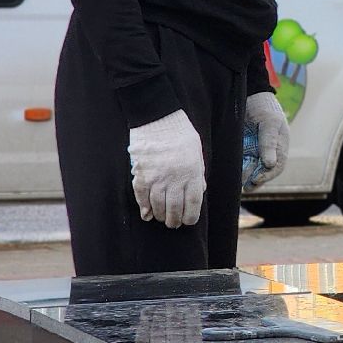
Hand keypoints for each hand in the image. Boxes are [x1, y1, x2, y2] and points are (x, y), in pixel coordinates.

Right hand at [127, 111, 205, 227]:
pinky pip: (142, 197)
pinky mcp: (142, 175)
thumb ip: (198, 174)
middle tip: (173, 223)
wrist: (158, 119)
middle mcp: (175, 180)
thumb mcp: (197, 153)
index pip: (193, 204)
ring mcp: (157, 178)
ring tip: (162, 218)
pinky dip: (144, 207)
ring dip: (160, 215)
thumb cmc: (181, 134)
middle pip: (175, 209)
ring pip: (158, 206)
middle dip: (174, 220)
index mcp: (193, 174)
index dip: (190, 217)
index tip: (188, 221)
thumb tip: (200, 191)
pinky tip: (147, 213)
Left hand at [243, 91, 289, 190]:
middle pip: (262, 171)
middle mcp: (268, 151)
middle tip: (243, 184)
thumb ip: (269, 143)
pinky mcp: (242, 147)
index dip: (267, 176)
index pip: (276, 167)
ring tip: (235, 180)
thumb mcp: (270, 123)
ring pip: (250, 168)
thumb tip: (270, 164)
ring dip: (244, 176)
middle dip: (253, 179)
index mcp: (280, 146)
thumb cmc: (265, 107)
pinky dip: (236, 167)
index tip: (255, 181)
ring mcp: (255, 149)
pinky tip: (229, 172)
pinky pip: (240, 161)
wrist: (249, 94)